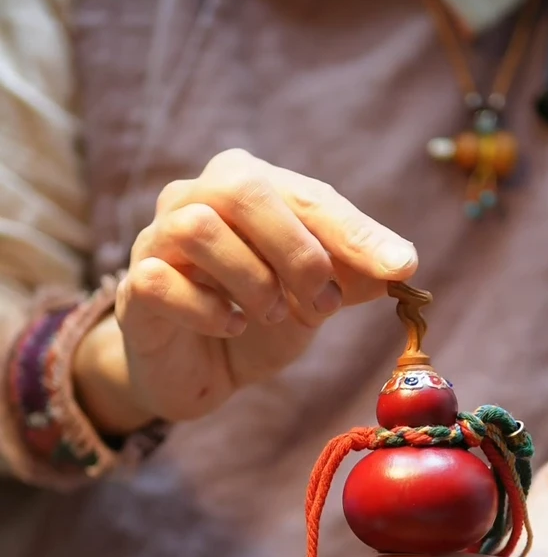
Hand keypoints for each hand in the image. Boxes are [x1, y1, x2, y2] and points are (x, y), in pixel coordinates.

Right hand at [73, 149, 416, 432]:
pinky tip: (232, 325)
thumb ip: (353, 274)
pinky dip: (208, 309)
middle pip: (241, 189)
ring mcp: (156, 240)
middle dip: (296, 250)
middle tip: (323, 304)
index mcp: (249, 186)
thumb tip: (403, 262)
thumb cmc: (259, 318)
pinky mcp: (134, 289)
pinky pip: (161, 281)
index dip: (354, 232)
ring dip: (252, 279)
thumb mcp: (315, 297)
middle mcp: (195, 198)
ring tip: (274, 314)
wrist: (201, 370)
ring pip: (197, 228)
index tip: (398, 268)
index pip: (305, 194)